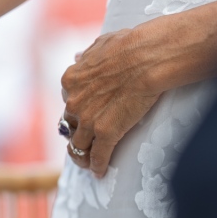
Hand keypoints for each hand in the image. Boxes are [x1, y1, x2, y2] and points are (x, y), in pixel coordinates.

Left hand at [61, 28, 160, 176]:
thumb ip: (87, 56)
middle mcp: (74, 101)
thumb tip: (78, 58)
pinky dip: (97, 165)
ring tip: (86, 161)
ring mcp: (88, 120)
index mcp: (70, 79)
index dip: (78, 108)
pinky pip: (97, 156)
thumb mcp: (101, 45)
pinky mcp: (105, 134)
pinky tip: (99, 172)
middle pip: (71, 123)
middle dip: (78, 130)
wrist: (148, 57)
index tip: (85, 112)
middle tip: (86, 137)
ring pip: (78, 145)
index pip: (69, 100)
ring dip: (81, 154)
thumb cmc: (130, 46)